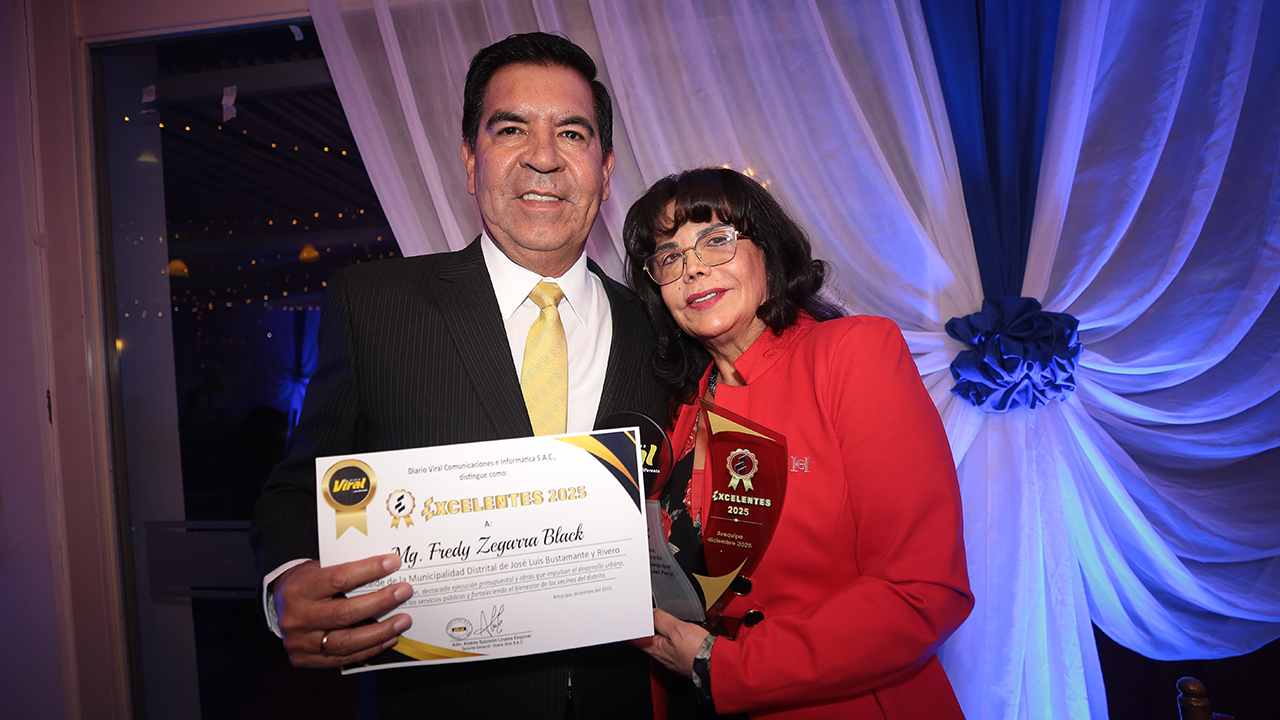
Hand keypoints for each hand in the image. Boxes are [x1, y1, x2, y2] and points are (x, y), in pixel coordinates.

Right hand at [274, 554, 412, 667]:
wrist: (277, 608)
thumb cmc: (305, 584)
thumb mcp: (316, 569)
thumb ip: (344, 570)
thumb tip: (384, 567)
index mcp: (298, 590)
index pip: (338, 579)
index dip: (368, 570)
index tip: (392, 563)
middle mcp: (297, 618)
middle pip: (345, 613)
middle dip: (380, 602)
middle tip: (404, 592)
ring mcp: (300, 642)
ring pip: (346, 641)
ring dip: (380, 632)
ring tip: (403, 620)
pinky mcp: (306, 659)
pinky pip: (343, 658)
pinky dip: (369, 649)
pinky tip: (388, 638)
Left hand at [631, 609, 708, 677]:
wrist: (717, 664)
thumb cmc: (698, 651)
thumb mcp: (677, 629)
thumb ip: (662, 619)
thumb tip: (652, 612)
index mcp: (656, 649)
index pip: (635, 639)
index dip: (630, 629)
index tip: (625, 622)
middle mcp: (662, 656)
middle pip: (647, 640)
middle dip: (644, 629)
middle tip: (641, 616)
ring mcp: (673, 658)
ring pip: (660, 642)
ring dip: (658, 632)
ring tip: (657, 619)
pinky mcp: (684, 658)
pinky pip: (673, 646)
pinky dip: (671, 637)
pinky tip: (678, 632)